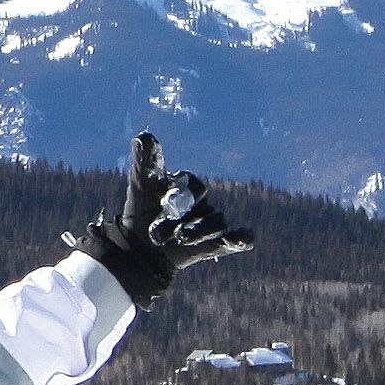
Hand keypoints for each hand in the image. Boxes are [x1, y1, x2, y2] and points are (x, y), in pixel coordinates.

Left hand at [63, 133, 251, 308]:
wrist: (143, 249)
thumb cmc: (143, 211)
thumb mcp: (141, 186)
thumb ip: (145, 162)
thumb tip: (144, 135)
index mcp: (186, 185)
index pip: (189, 183)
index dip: (176, 192)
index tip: (162, 199)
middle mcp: (202, 201)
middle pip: (200, 203)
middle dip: (178, 218)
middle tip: (155, 233)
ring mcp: (211, 222)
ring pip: (215, 222)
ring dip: (197, 232)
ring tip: (179, 238)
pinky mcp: (218, 243)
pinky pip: (236, 238)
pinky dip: (240, 238)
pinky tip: (242, 239)